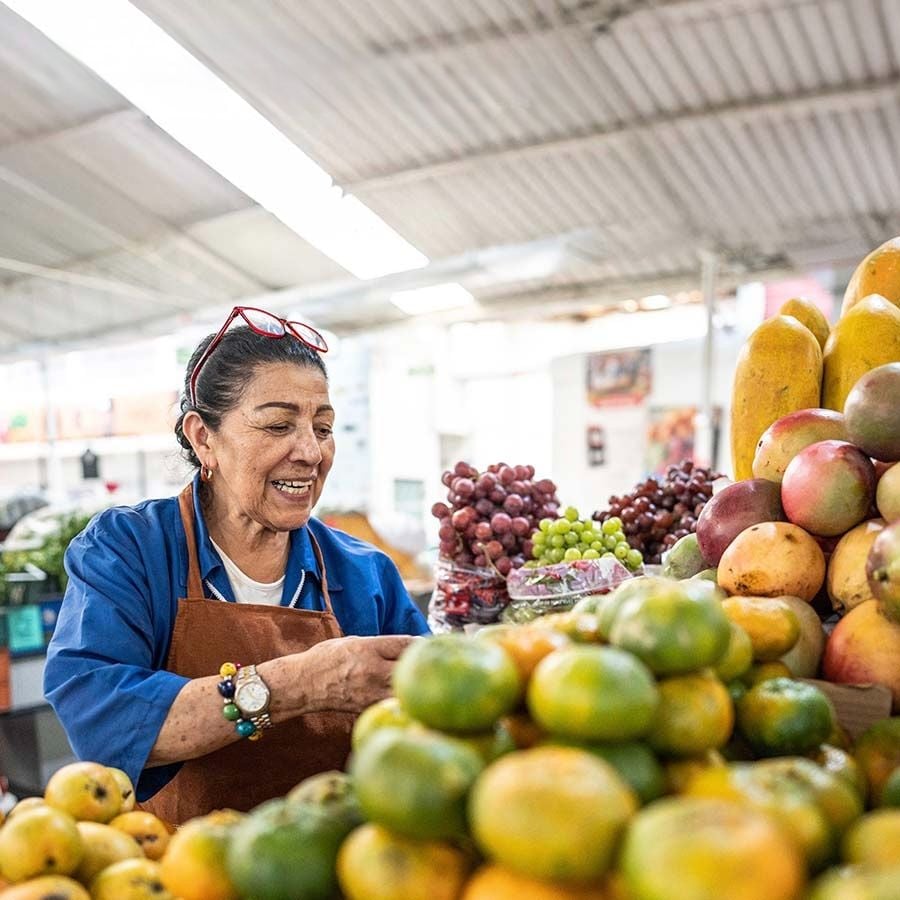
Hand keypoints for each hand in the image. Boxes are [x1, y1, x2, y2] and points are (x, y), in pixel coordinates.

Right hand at [264, 635, 418, 717]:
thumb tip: (412, 646)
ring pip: (405, 688)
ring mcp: (371, 692)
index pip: (406, 644)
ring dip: (415, 682)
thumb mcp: (355, 640)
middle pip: (411, 667)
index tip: (430, 644)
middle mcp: (372, 670)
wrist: (304, 683)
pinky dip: (402, 697)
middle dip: (423, 663)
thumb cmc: (329, 658)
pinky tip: (406, 693)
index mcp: (368, 649)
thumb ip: (383, 644)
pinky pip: (393, 702)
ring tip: (421, 678)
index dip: (422, 643)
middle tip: (430, 661)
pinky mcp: (369, 708)